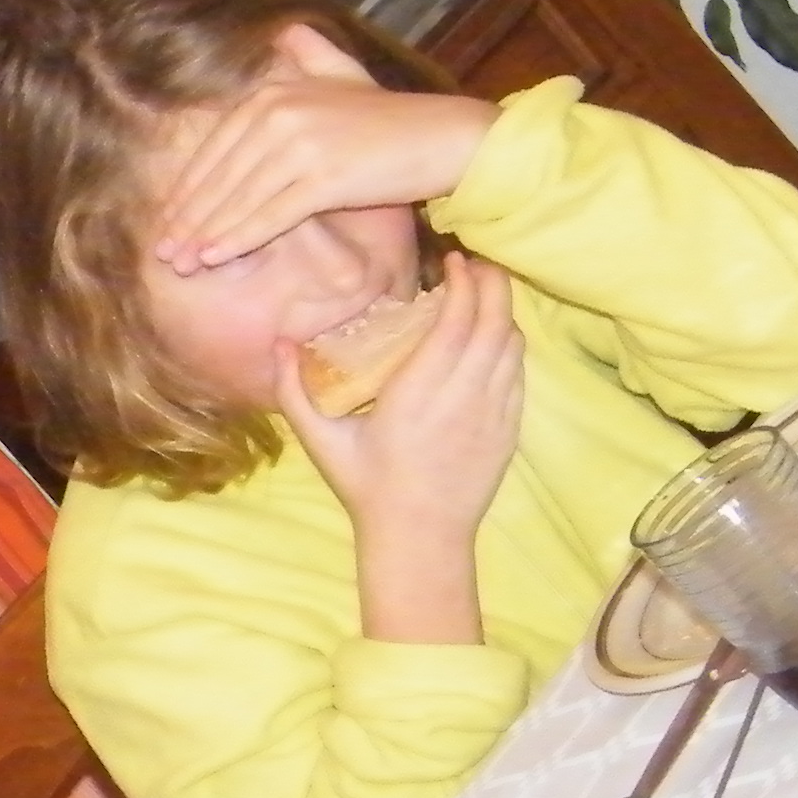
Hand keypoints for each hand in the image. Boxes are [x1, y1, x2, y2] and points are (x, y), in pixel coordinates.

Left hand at [148, 64, 494, 276]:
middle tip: (164, 254)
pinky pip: (272, 215)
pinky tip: (216, 258)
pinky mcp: (324, 177)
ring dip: (206, 235)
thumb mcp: (345, 75)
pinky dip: (240, 238)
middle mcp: (280, 113)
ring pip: (240, 198)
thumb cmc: (390, 117)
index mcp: (273, 93)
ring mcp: (302, 145)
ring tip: (182, 264)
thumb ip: (311, 55)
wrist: (442, 136)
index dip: (188, 190)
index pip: (215, 150)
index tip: (166, 222)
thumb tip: (287, 31)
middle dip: (188, 220)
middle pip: (221, 177)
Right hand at [280, 255, 525, 644]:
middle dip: (491, 283)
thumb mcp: (321, 442)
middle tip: (478, 263)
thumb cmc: (367, 487)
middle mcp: (463, 395)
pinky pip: (518, 371)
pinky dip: (509, 345)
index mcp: (418, 392)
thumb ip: (295, 391)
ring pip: (512, 343)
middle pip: (494, 320)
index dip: (463, 282)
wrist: (420, 536)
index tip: (454, 261)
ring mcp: (493, 411)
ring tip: (485, 295)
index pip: (456, 319)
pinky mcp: (510, 426)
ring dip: (501, 312)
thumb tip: (279, 344)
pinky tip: (492, 339)